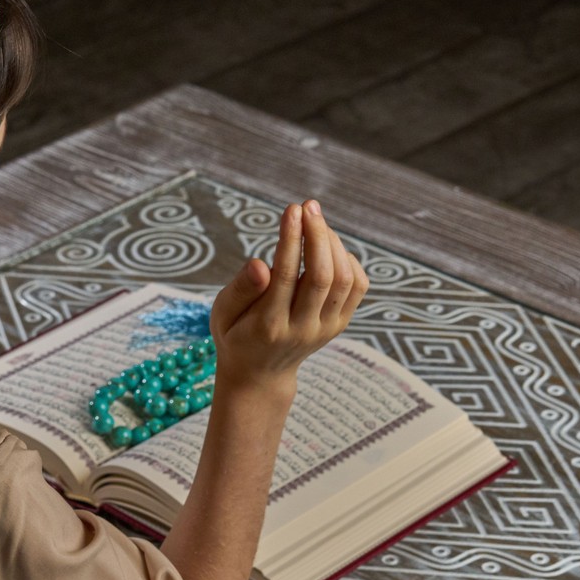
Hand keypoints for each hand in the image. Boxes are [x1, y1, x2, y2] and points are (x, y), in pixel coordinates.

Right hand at [206, 199, 368, 393]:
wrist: (260, 373)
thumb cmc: (236, 334)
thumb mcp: (223, 314)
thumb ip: (241, 289)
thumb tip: (260, 264)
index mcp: (269, 325)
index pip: (286, 275)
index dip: (291, 238)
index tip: (292, 209)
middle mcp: (303, 329)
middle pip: (321, 276)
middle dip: (318, 235)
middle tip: (308, 206)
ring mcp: (326, 329)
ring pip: (344, 280)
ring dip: (334, 243)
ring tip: (316, 221)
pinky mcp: (340, 324)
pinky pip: (357, 287)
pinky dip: (349, 260)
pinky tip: (329, 246)